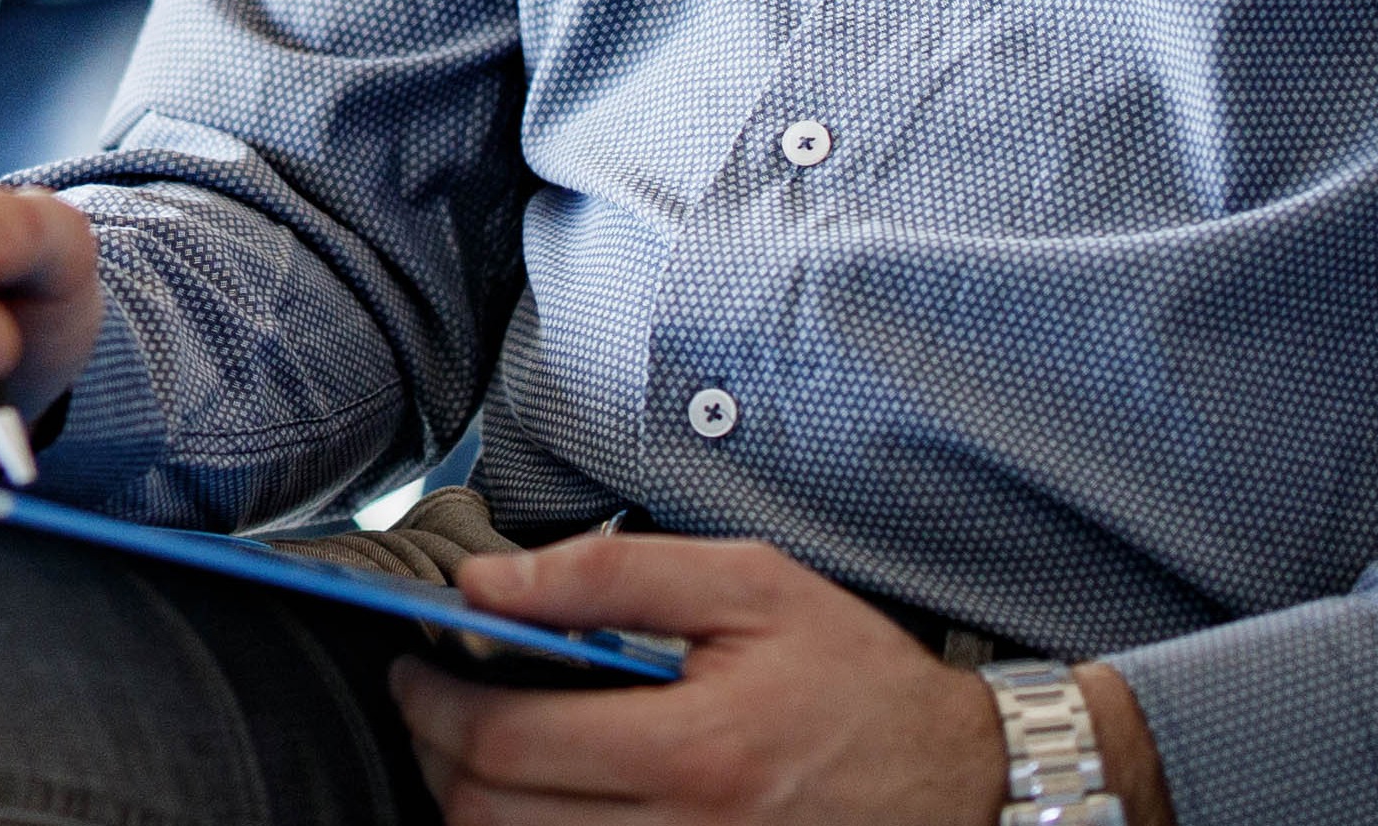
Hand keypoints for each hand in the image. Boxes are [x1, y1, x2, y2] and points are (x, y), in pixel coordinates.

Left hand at [392, 532, 1162, 825]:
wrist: (962, 780)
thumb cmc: (856, 676)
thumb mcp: (750, 587)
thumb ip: (611, 576)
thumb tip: (488, 586)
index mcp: (695, 751)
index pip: (507, 746)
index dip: (434, 705)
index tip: (415, 666)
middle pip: (492, 819)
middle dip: (438, 755)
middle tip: (433, 702)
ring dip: (473, 806)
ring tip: (477, 747)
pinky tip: (538, 795)